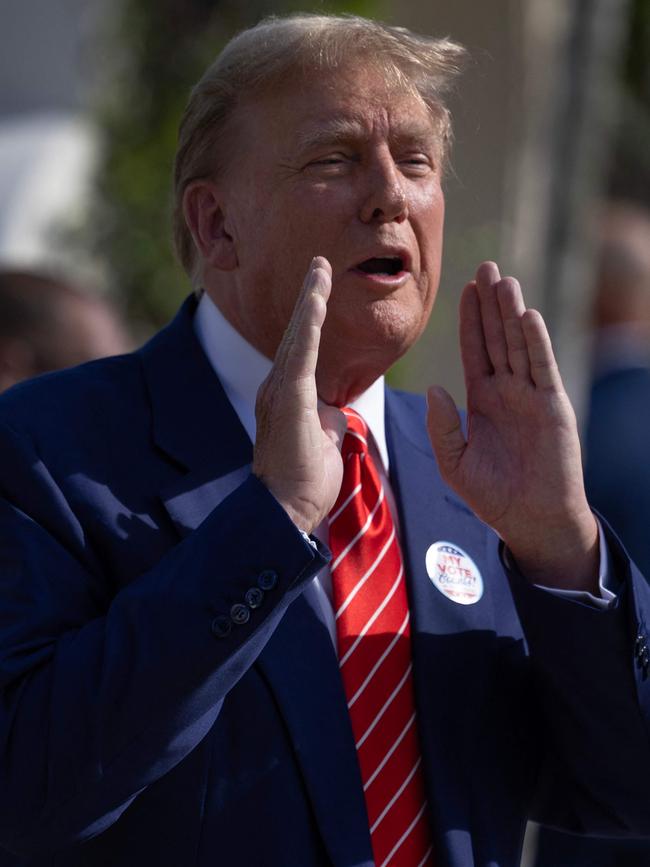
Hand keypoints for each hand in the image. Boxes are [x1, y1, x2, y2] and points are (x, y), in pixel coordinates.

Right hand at [253, 257, 345, 534]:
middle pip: (298, 334)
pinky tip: (318, 300)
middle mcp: (278, 387)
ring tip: (319, 269)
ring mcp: (279, 392)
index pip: (303, 348)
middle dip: (309, 297)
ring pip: (298, 337)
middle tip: (319, 263)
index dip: (312, 317)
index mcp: (288, 395)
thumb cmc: (306, 480)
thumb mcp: (323, 439)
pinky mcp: (288, 400)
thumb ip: (327, 416)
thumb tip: (336, 406)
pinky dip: (310, 326)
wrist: (288, 509)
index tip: (321, 288)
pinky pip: (302, 355)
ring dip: (310, 301)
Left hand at [426, 262, 597, 589]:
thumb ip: (442, 427)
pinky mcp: (552, 407)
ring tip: (504, 280)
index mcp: (482, 400)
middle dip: (490, 304)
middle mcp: (507, 391)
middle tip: (486, 267)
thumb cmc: (493, 496)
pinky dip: (535, 343)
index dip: (470, 321)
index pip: (475, 350)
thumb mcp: (455, 463)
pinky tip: (526, 317)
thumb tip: (434, 388)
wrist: (530, 521)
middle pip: (497, 338)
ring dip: (511, 314)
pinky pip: (541, 369)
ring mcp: (531, 396)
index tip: (465, 289)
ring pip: (518, 345)